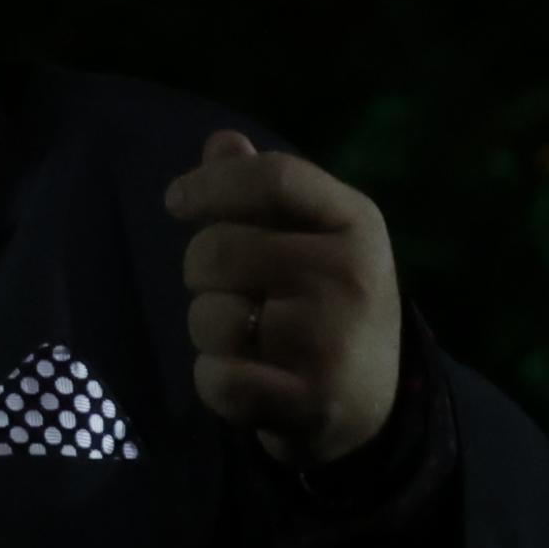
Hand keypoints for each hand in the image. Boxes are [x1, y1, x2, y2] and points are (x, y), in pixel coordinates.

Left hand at [168, 130, 403, 467]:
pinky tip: (245, 378)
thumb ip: (266, 194)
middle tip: (230, 290)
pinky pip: (216, 378)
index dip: (212, 184)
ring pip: (209, 317)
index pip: (274, 178)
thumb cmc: (327, 305)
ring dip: (207, 331)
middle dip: (200, 271)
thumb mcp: (314, 240)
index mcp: (356, 224)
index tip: (176, 200)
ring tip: (248, 338)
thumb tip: (221, 142)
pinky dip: (213, 381)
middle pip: (218, 250)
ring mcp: (331, 340)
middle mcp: (349, 276)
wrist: (372, 405)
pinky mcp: (308, 399)